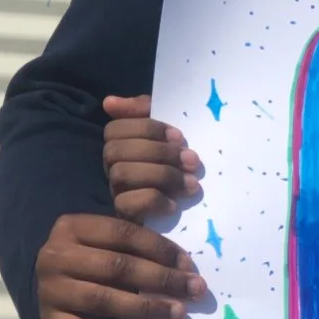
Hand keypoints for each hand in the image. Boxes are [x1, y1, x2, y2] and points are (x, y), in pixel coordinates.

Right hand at [34, 214, 206, 318]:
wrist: (49, 286)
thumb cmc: (92, 259)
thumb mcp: (107, 241)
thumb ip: (138, 244)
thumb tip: (185, 266)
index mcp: (73, 226)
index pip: (123, 232)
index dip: (160, 248)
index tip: (189, 265)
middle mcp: (56, 256)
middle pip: (117, 266)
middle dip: (162, 279)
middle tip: (195, 290)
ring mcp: (49, 289)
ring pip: (103, 299)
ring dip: (146, 308)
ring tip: (178, 313)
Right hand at [102, 93, 201, 221]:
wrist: (208, 204)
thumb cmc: (183, 160)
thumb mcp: (169, 130)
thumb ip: (145, 109)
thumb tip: (109, 102)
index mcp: (121, 144)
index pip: (115, 129)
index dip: (147, 129)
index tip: (179, 137)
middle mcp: (112, 167)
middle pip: (115, 151)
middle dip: (158, 152)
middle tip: (191, 160)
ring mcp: (115, 191)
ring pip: (120, 174)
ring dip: (161, 175)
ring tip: (191, 183)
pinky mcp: (124, 216)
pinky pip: (126, 204)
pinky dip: (153, 200)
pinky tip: (174, 204)